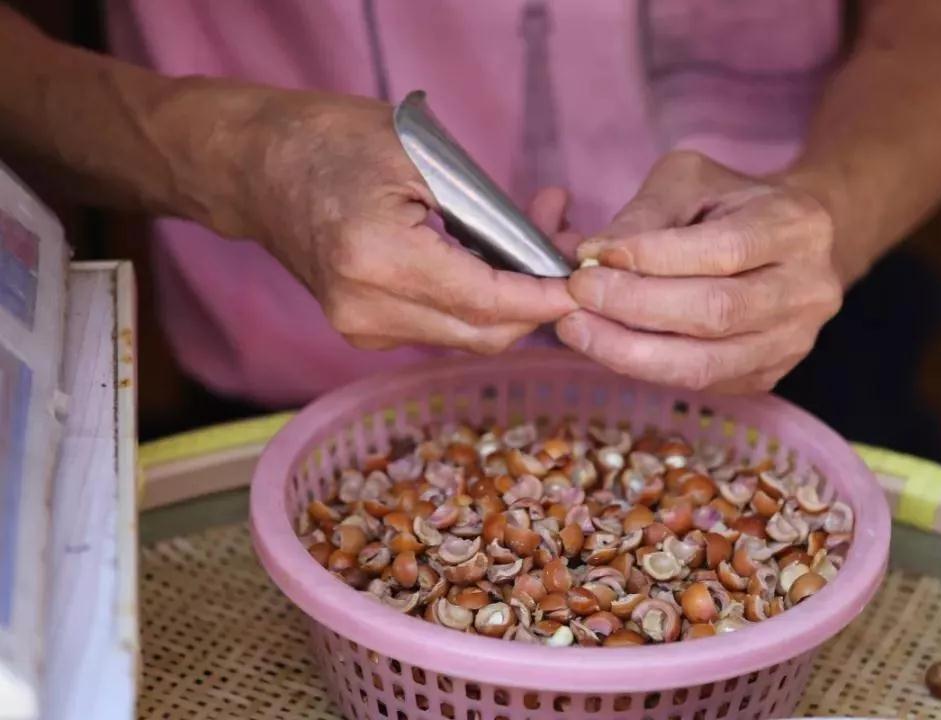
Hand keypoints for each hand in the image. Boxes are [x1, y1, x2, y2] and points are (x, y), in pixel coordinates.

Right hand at [230, 91, 575, 352]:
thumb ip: (486, 212)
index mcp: (379, 259)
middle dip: (535, 300)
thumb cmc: (330, 140)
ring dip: (508, 300)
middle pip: (484, 333)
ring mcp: (361, 327)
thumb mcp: (421, 155)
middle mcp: (367, 308)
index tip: (582, 283)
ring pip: (466, 335)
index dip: (544, 298)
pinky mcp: (362, 329)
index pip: (487, 301)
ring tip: (530, 239)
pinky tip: (487, 260)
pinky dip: (474, 302)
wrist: (253, 166)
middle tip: (561, 244)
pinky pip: (440, 327)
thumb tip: (545, 251)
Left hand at [556, 150, 841, 391]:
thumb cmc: (730, 205)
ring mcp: (792, 341)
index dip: (654, 259)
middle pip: (715, 312)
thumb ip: (645, 214)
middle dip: (633, 307)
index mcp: (796, 226)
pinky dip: (645, 368)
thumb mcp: (691, 181)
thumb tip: (594, 254)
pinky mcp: (767, 375)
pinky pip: (700, 383)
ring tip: (577, 330)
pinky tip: (607, 346)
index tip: (594, 257)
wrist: (788, 244)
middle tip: (575, 296)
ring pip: (705, 363)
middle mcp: (807, 290)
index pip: (724, 250)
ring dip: (629, 351)